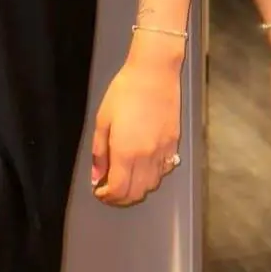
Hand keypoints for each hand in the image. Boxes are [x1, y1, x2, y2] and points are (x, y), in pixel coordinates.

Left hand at [91, 45, 181, 205]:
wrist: (154, 73)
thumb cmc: (124, 92)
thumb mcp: (103, 119)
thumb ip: (99, 152)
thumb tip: (96, 176)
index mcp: (126, 152)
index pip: (118, 190)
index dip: (107, 196)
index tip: (99, 190)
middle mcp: (147, 157)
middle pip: (136, 193)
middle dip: (120, 198)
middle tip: (109, 188)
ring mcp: (163, 152)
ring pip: (152, 185)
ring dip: (137, 188)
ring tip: (126, 177)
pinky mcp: (174, 144)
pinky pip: (164, 171)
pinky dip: (152, 176)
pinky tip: (144, 165)